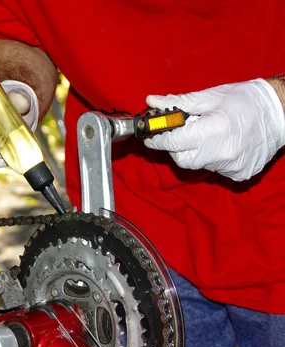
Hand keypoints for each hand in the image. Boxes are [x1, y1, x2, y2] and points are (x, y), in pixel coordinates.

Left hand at [144, 78, 284, 180]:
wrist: (282, 112)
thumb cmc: (246, 99)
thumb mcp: (211, 96)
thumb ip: (179, 103)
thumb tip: (152, 102)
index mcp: (213, 130)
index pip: (172, 142)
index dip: (158, 139)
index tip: (150, 135)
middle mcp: (222, 153)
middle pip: (181, 159)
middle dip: (176, 147)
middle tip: (182, 133)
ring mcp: (232, 167)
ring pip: (198, 165)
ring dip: (196, 152)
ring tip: (209, 135)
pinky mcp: (240, 174)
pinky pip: (215, 169)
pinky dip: (212, 159)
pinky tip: (224, 145)